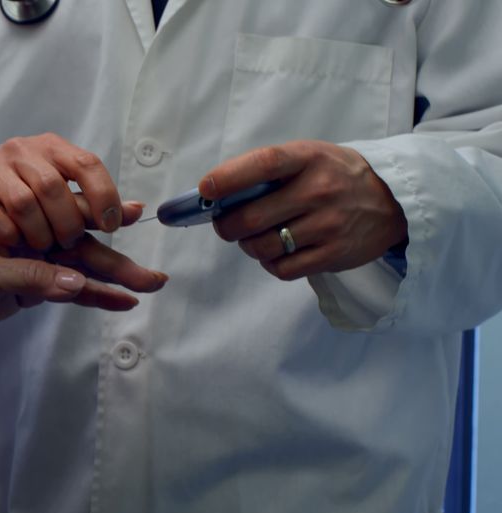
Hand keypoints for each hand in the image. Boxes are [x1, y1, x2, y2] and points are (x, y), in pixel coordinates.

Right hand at [0, 133, 144, 249]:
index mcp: (51, 148)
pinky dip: (7, 234)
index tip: (111, 226)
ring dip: (38, 233)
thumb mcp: (61, 192)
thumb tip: (137, 210)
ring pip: (23, 203)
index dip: (104, 195)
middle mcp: (21, 151)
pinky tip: (13, 243)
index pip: (86, 163)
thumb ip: (93, 203)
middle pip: (53, 187)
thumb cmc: (22, 194)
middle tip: (69, 243)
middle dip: (67, 223)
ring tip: (42, 248)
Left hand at [0, 226, 167, 340]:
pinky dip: (94, 298)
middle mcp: (31, 239)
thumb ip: (27, 277)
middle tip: (156, 270)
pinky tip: (121, 303)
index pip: (65, 213)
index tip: (132, 213)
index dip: (100, 214)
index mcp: (18, 222)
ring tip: (152, 285)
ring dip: (115, 280)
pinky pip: (68, 293)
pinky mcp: (29, 291)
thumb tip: (73, 284)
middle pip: (83, 246)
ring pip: (82, 271)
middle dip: (119, 259)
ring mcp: (32, 265)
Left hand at [200, 140, 407, 280]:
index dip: (229, 178)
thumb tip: (215, 193)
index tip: (205, 189)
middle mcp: (319, 191)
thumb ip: (268, 170)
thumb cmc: (335, 175)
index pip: (264, 164)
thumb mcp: (308, 156)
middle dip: (226, 226)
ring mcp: (328, 225)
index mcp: (308, 158)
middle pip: (251, 218)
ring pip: (263, 247)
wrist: (393, 199)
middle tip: (225, 224)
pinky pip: (282, 268)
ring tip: (254, 237)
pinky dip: (269, 263)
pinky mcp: (334, 254)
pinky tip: (275, 252)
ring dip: (247, 246)